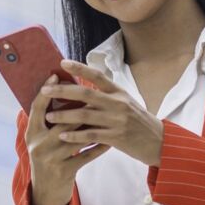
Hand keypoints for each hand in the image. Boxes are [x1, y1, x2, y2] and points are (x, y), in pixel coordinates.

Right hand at [24, 73, 111, 204]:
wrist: (47, 193)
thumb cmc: (48, 158)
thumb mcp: (42, 139)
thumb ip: (48, 119)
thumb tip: (60, 90)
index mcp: (31, 133)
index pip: (37, 107)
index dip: (46, 90)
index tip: (56, 75)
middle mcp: (38, 145)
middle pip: (61, 120)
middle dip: (78, 106)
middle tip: (94, 93)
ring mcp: (51, 159)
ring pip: (75, 136)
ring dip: (92, 124)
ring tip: (107, 113)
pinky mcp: (65, 171)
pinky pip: (86, 155)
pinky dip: (99, 146)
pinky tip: (110, 139)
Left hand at [41, 60, 164, 166]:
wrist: (159, 142)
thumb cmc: (139, 122)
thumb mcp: (127, 104)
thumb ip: (107, 97)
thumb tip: (82, 92)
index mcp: (119, 93)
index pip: (97, 76)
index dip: (79, 68)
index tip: (62, 62)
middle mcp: (118, 104)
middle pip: (86, 94)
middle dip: (63, 92)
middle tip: (44, 90)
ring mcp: (117, 121)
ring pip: (85, 115)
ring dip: (64, 116)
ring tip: (48, 116)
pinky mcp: (116, 137)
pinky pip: (91, 135)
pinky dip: (75, 136)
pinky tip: (62, 136)